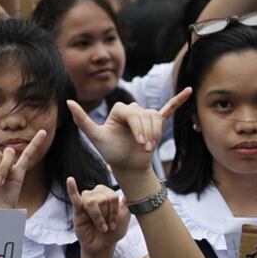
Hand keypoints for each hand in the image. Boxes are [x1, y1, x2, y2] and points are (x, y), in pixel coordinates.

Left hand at [67, 88, 190, 173]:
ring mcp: (146, 116)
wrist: (127, 166)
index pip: (132, 112)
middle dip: (147, 132)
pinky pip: (169, 108)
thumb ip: (83, 120)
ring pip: (156, 117)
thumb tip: (67, 101)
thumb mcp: (96, 137)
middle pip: (145, 114)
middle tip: (145, 147)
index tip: (140, 142)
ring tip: (150, 146)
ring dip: (156, 133)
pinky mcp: (157, 122)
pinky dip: (179, 100)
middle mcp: (133, 109)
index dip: (138, 127)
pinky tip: (189, 91)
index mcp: (120, 110)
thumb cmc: (111, 152)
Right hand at [69, 178, 129, 257]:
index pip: (112, 196)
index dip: (114, 211)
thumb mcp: (125, 216)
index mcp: (107, 194)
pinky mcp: (77, 210)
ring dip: (98, 217)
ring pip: (91, 202)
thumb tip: (133, 190)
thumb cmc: (113, 231)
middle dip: (106, 215)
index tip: (114, 223)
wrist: (103, 246)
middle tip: (107, 226)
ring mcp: (86, 202)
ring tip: (100, 227)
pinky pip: (74, 198)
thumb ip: (127, 203)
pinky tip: (70, 181)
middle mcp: (96, 195)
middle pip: (102, 198)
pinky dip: (72, 189)